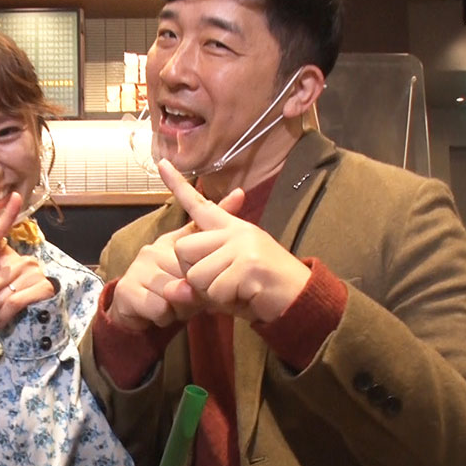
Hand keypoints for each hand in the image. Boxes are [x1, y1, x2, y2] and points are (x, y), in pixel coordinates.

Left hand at [0, 196, 55, 328]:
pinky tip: (5, 322)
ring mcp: (35, 273)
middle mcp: (24, 261)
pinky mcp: (43, 287)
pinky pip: (11, 303)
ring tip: (0, 317)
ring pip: (0, 295)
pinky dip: (3, 317)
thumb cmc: (16, 311)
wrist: (41, 328)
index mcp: (11, 260)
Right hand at [107, 176, 246, 330]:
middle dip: (194, 293)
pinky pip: (160, 307)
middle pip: (189, 272)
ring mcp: (139, 267)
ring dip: (179, 307)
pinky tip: (160, 313)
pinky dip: (164, 317)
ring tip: (173, 306)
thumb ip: (215, 248)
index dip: (196, 211)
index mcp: (172, 242)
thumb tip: (241, 193)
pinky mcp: (128, 288)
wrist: (134, 313)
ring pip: (174, 292)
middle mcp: (153, 249)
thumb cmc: (170, 291)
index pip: (192, 228)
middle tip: (188, 299)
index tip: (214, 186)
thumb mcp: (196, 272)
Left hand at [158, 159, 310, 321]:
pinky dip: (225, 302)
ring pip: (195, 274)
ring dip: (211, 293)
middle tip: (223, 284)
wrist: (304, 299)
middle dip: (194, 275)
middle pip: (183, 249)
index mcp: (232, 228)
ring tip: (238, 291)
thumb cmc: (263, 291)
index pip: (200, 205)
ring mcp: (242, 245)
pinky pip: (214, 291)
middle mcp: (236, 230)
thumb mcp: (227, 281)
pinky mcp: (248, 265)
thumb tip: (171, 291)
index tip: (162, 164)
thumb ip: (200, 280)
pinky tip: (246, 296)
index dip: (178, 185)